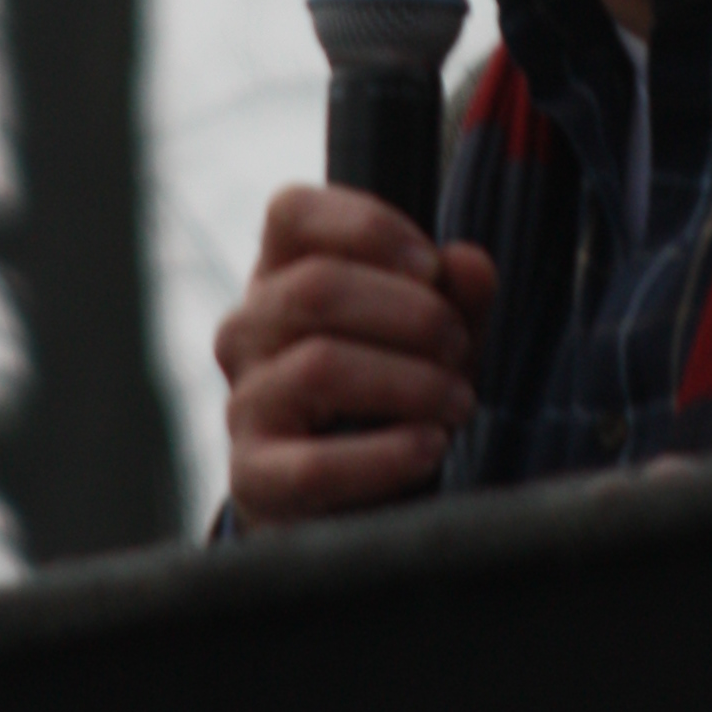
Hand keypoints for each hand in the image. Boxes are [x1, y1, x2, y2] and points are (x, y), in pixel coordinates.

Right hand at [213, 186, 499, 527]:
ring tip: (458, 402)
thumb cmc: (389, 395)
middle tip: (459, 345)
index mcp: (280, 275)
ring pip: (319, 367)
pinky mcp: (252, 477)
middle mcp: (247, 330)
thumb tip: (467, 262)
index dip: (368, 227)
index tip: (431, 265)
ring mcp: (244, 402)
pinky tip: (430, 446)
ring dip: (410, 382)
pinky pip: (313, 464)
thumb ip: (455, 296)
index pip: (292, 213)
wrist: (346, 499)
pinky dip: (385, 454)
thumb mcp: (431, 337)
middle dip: (410, 314)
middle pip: (315, 286)